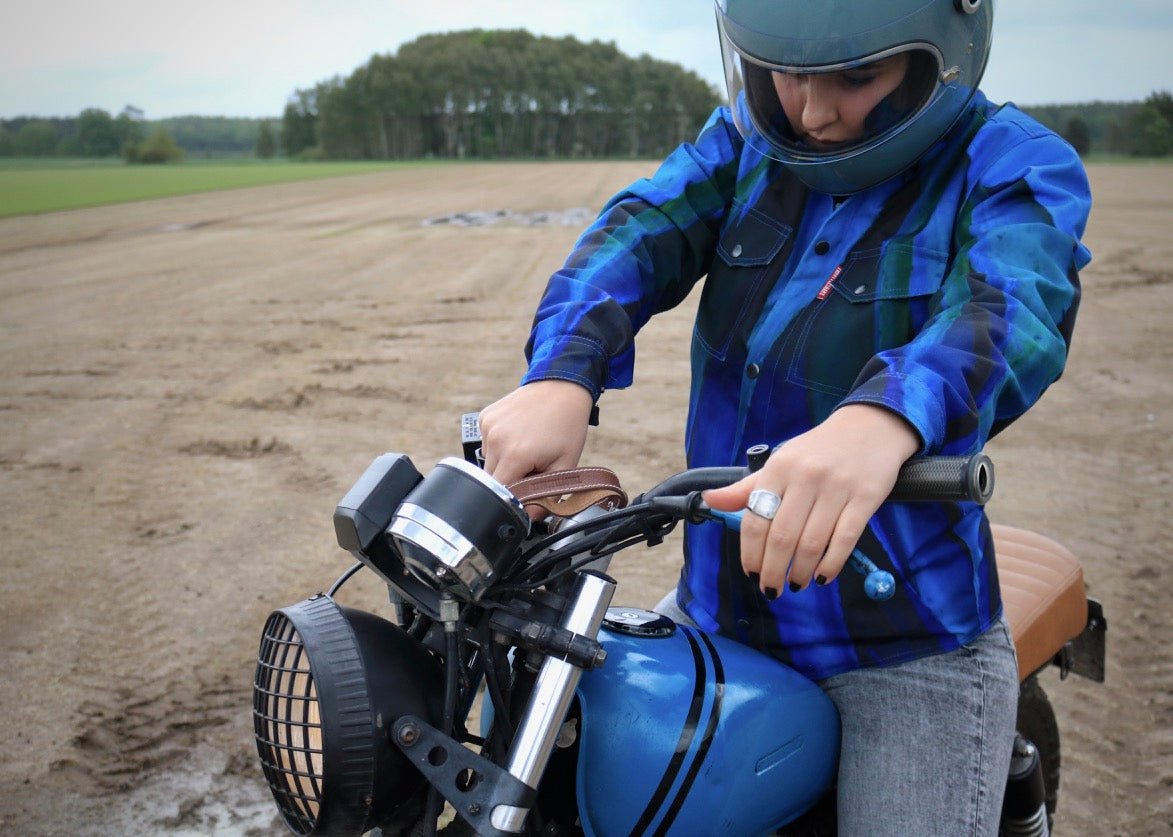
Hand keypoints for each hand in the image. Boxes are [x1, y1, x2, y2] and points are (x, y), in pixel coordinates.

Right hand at [478, 380, 594, 487]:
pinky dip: (500, 445)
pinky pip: (487, 443)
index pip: (502, 493)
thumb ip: (547, 496)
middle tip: (532, 467)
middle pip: (492, 479)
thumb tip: (528, 519)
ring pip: (489, 462)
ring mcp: (488, 427)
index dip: (515, 498)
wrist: (561, 387)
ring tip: (526, 447)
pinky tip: (517, 434)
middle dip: (511, 480)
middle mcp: (496, 440)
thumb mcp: (566, 464)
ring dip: (504, 463)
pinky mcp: (484, 417)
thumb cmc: (567, 426)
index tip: (528, 494)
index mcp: (516, 454)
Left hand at [703, 405, 919, 596]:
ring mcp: (837, 488)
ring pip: (812, 542)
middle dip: (773, 571)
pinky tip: (823, 576)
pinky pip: (845, 540)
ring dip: (801, 572)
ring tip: (795, 584)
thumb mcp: (780, 461)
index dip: (751, 553)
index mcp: (779, 469)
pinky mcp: (866, 497)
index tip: (751, 572)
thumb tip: (710, 500)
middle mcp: (806, 478)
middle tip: (771, 589)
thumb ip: (746, 487)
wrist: (870, 426)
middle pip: (782, 537)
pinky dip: (831, 564)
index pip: (756, 519)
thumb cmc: (818, 450)